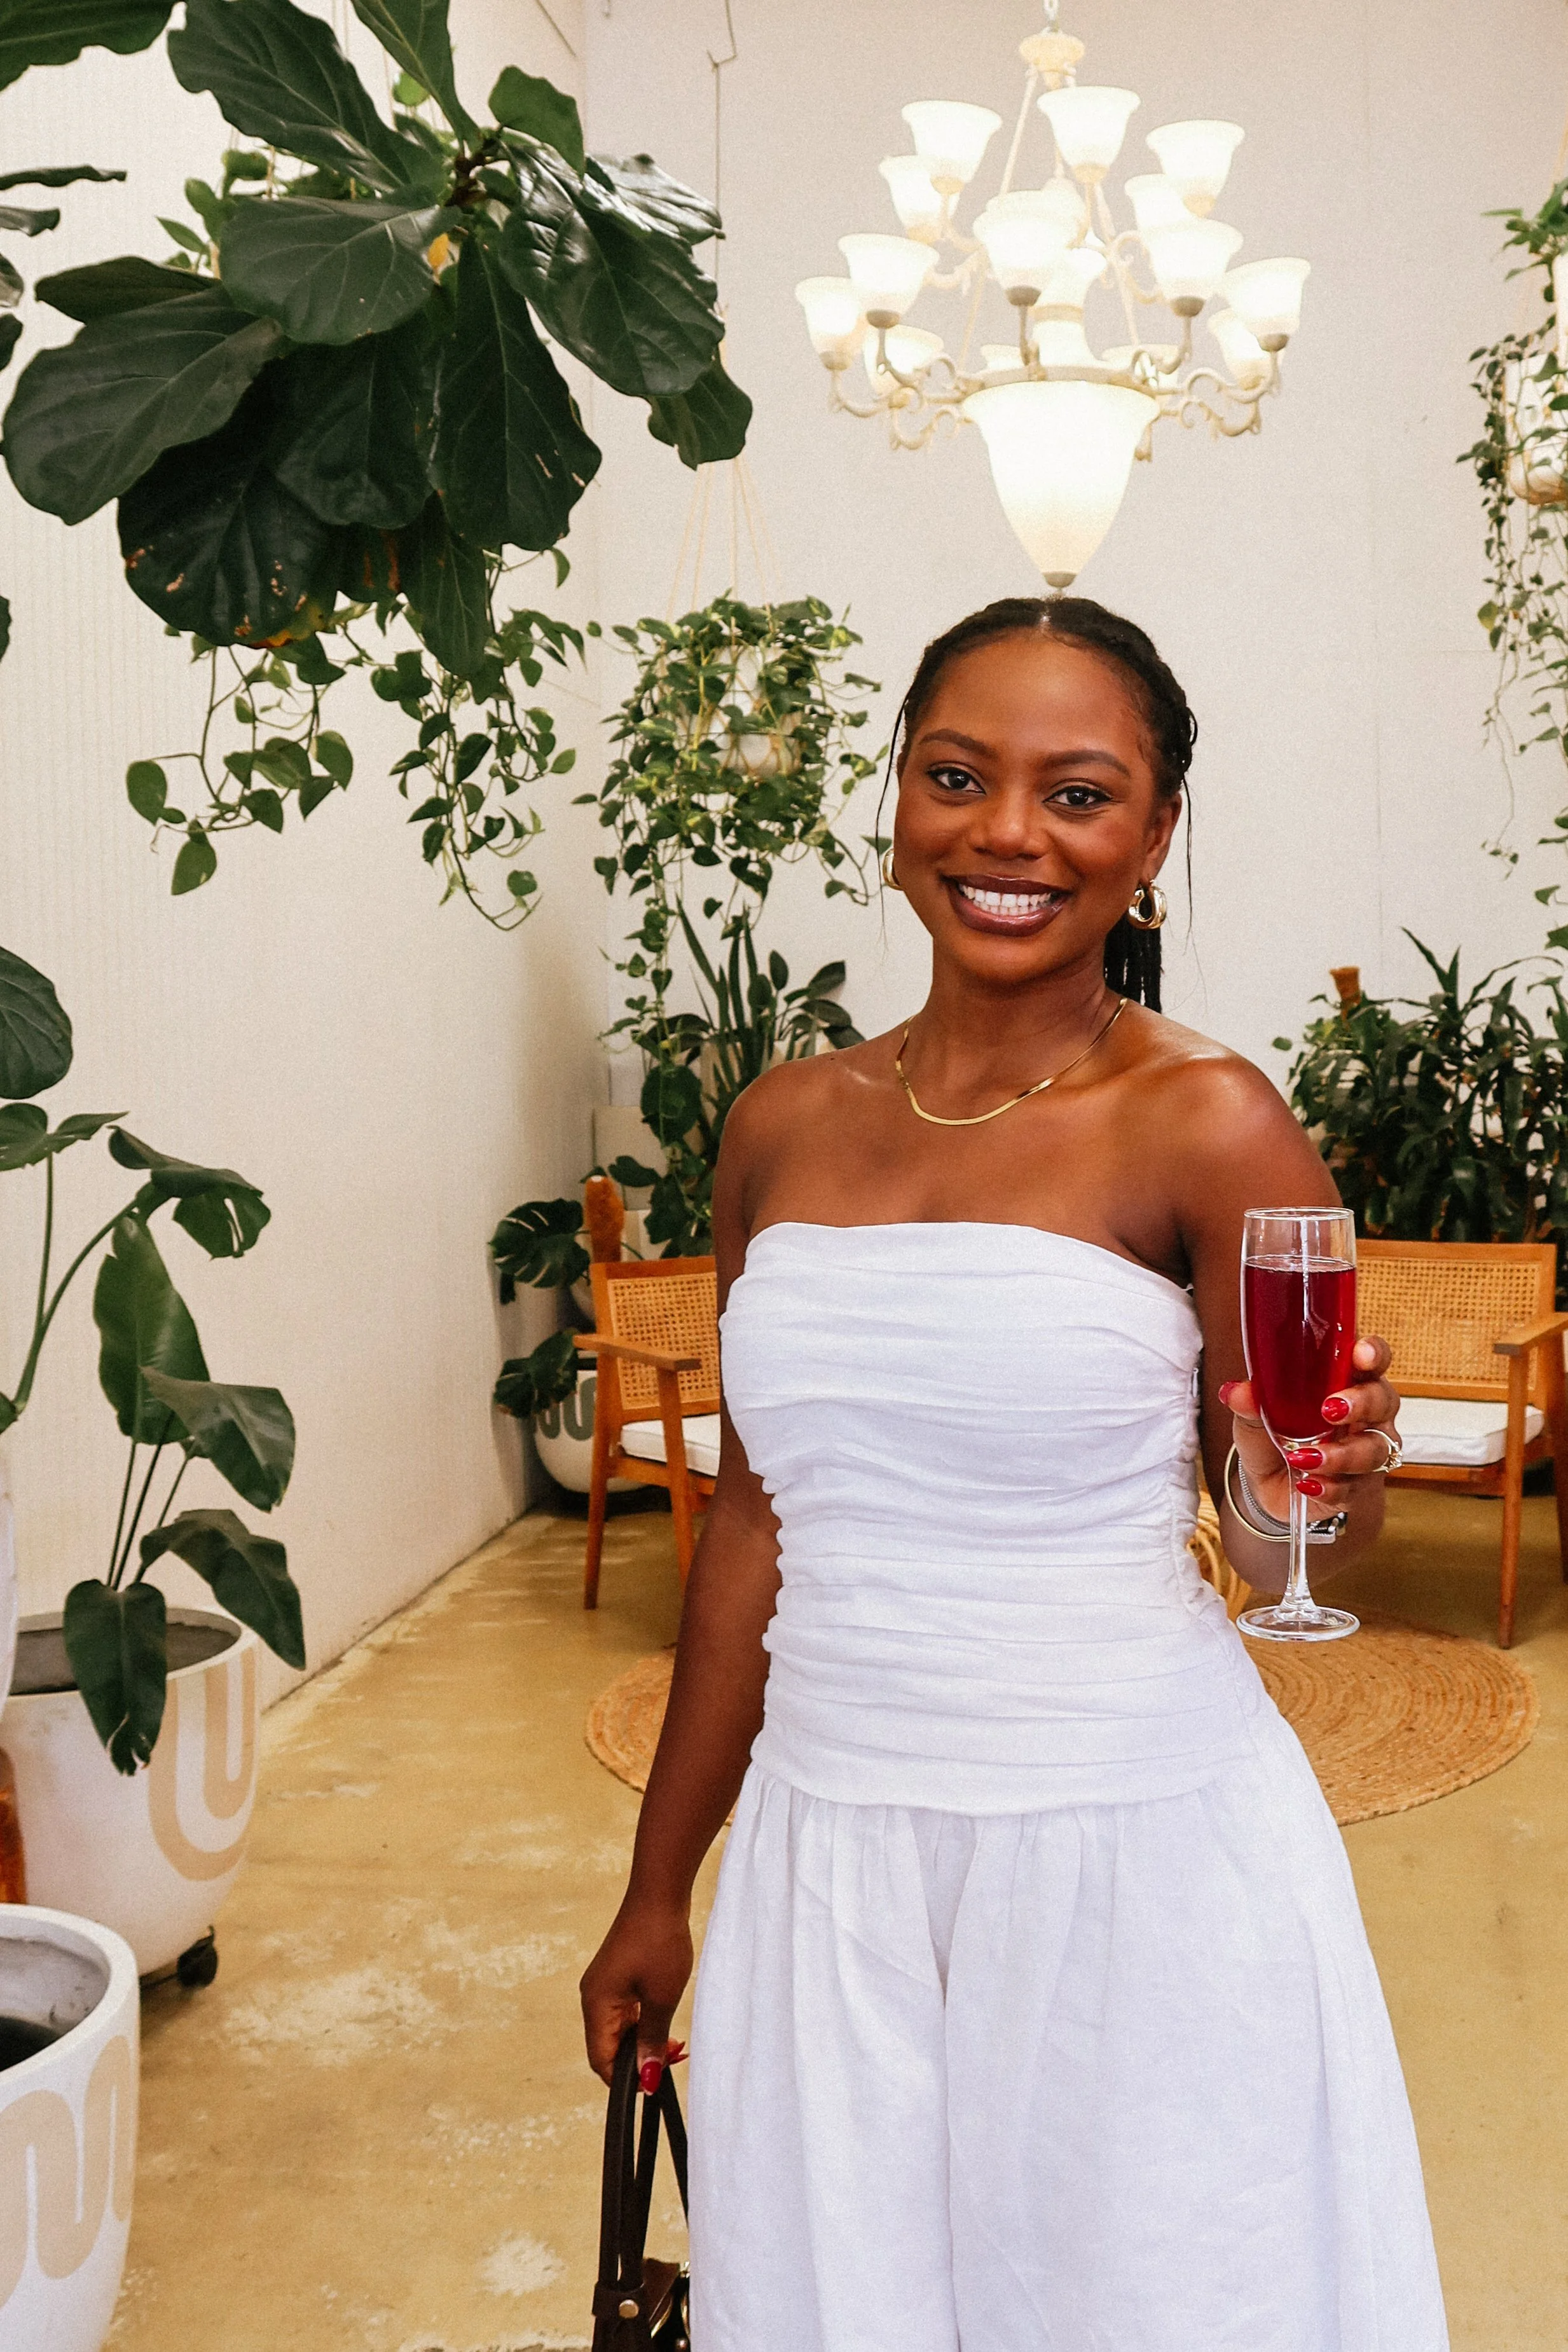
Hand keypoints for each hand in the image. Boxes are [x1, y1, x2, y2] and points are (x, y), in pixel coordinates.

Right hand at [580, 1893, 692, 2087]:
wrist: (660, 1894)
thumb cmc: (659, 1943)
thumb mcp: (661, 1999)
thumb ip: (651, 2040)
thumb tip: (647, 2078)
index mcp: (596, 2005)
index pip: (601, 2061)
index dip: (626, 2079)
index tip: (657, 2081)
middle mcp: (593, 1997)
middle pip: (608, 2047)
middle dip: (638, 2060)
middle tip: (674, 2058)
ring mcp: (603, 1984)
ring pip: (618, 2029)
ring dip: (643, 2041)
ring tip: (675, 2044)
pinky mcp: (616, 1974)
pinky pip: (623, 2011)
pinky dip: (642, 2022)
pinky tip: (665, 2022)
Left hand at [1221, 1334, 1399, 1519]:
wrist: (1270, 1487)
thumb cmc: (1272, 1438)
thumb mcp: (1254, 1418)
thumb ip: (1251, 1403)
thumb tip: (1235, 1391)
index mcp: (1344, 1383)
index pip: (1371, 1360)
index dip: (1373, 1353)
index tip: (1361, 1355)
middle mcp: (1366, 1415)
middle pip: (1384, 1400)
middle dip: (1362, 1403)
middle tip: (1330, 1410)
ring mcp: (1368, 1451)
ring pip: (1374, 1449)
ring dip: (1341, 1454)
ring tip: (1303, 1458)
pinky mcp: (1362, 1487)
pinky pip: (1356, 1487)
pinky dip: (1330, 1486)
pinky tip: (1308, 1485)